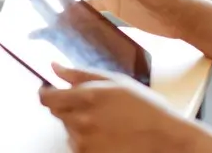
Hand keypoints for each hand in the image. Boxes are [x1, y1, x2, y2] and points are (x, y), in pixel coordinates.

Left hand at [39, 64, 199, 152]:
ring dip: (78, 125)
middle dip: (68, 107)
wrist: (165, 139)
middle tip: (92, 107)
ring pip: (68, 130)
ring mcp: (85, 142)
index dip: (46, 93)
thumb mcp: (116, 81)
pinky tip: (107, 135)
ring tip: (105, 123)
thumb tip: (55, 66)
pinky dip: (86, 140)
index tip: (51, 91)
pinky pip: (77, 146)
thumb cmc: (146, 108)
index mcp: (87, 97)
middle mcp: (82, 121)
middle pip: (56, 113)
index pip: (47, 98)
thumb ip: (80, 74)